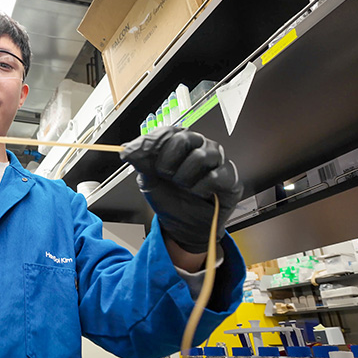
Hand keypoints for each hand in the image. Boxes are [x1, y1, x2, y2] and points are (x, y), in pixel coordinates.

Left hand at [119, 127, 242, 253]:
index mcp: (181, 143)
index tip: (137, 155)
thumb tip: (127, 149)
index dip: (152, 143)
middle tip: (166, 175)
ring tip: (183, 187)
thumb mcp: (148, 180)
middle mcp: (201, 146)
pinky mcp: (229, 178)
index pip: (168, 131)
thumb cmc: (169, 199)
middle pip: (185, 138)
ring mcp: (217, 161)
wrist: (182, 225)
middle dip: (168, 160)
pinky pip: (215, 176)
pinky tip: (198, 193)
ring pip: (201, 156)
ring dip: (184, 177)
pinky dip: (201, 188)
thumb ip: (140, 162)